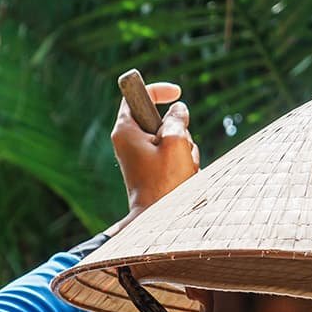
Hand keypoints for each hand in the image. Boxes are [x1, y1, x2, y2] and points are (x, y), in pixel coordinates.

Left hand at [109, 81, 199, 228]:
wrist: (158, 221)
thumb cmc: (164, 183)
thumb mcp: (176, 142)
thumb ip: (178, 119)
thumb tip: (178, 110)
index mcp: (126, 131)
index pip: (137, 96)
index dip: (158, 90)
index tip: (177, 93)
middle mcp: (129, 142)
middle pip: (162, 121)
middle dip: (179, 132)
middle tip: (179, 149)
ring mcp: (141, 158)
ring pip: (172, 141)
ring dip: (185, 151)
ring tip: (181, 169)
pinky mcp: (152, 171)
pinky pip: (173, 158)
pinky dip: (183, 164)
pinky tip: (183, 179)